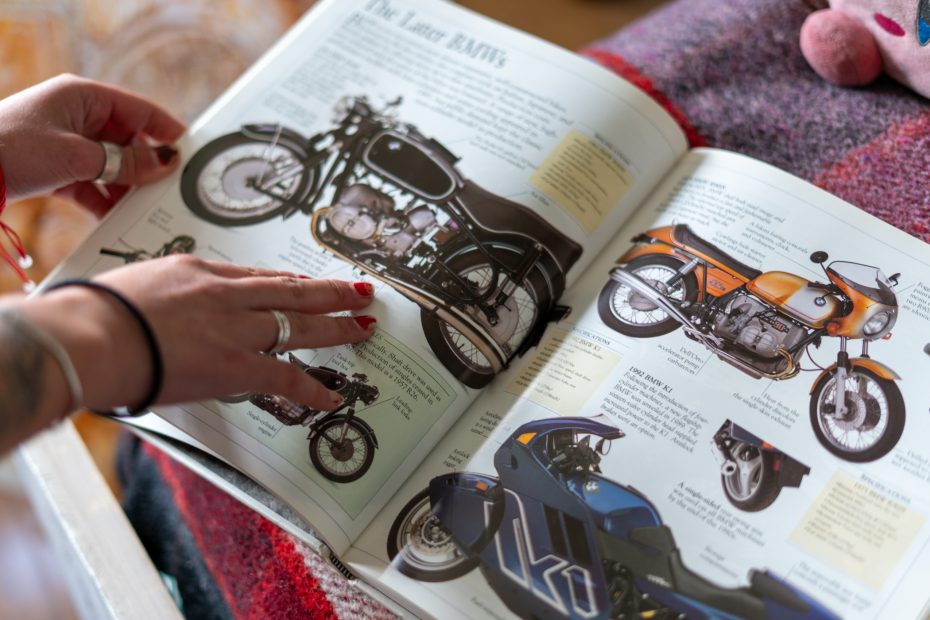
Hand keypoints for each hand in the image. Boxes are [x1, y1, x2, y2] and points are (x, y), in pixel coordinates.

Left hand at [0, 74, 185, 215]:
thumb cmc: (11, 148)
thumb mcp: (80, 157)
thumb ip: (127, 163)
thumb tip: (164, 164)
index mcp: (83, 97)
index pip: (139, 109)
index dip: (166, 129)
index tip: (189, 150)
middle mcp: (76, 115)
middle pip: (127, 139)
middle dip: (145, 165)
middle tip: (166, 185)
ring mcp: (65, 141)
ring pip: (111, 163)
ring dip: (125, 185)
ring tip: (140, 204)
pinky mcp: (56, 165)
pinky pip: (92, 180)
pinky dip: (103, 196)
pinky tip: (114, 213)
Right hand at [20, 255, 377, 412]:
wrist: (90, 336)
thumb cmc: (95, 315)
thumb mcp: (134, 286)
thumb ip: (161, 296)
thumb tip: (162, 312)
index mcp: (199, 272)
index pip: (257, 277)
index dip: (289, 282)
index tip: (307, 284)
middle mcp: (226, 295)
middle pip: (292, 290)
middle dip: (330, 292)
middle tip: (359, 292)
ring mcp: (236, 328)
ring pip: (300, 323)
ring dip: (336, 326)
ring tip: (363, 326)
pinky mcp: (237, 363)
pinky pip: (286, 375)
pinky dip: (312, 388)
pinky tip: (332, 396)